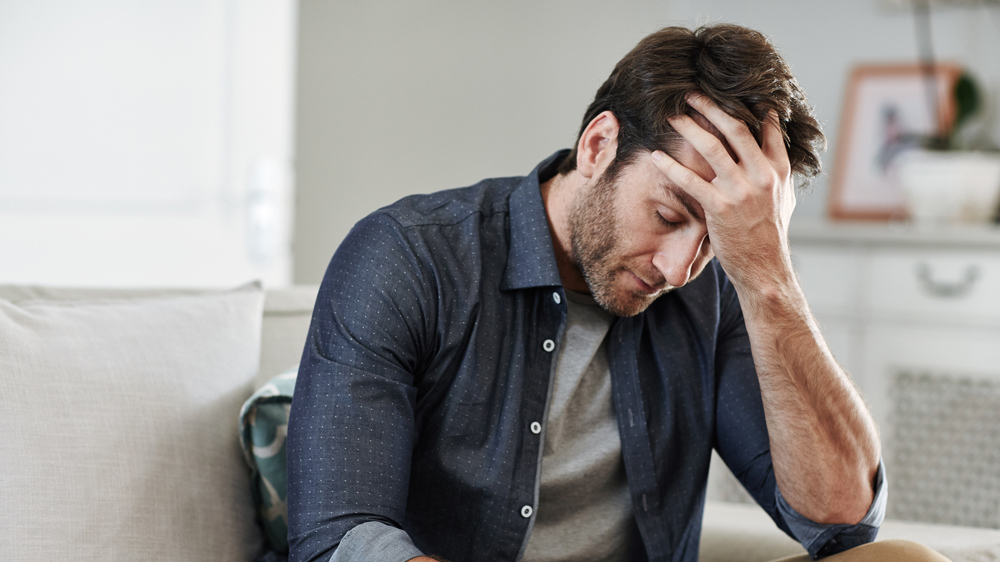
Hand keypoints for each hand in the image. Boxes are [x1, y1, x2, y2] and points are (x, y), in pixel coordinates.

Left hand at [650, 95, 794, 295]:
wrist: (765, 268)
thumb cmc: (770, 235)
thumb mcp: (784, 199)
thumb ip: (777, 173)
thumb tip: (775, 150)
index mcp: (779, 169)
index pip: (766, 127)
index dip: (748, 105)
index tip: (730, 89)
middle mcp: (762, 174)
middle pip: (735, 127)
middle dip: (711, 107)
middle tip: (691, 93)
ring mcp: (742, 190)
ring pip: (711, 147)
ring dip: (688, 127)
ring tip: (671, 116)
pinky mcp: (720, 207)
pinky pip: (690, 180)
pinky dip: (671, 166)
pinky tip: (656, 156)